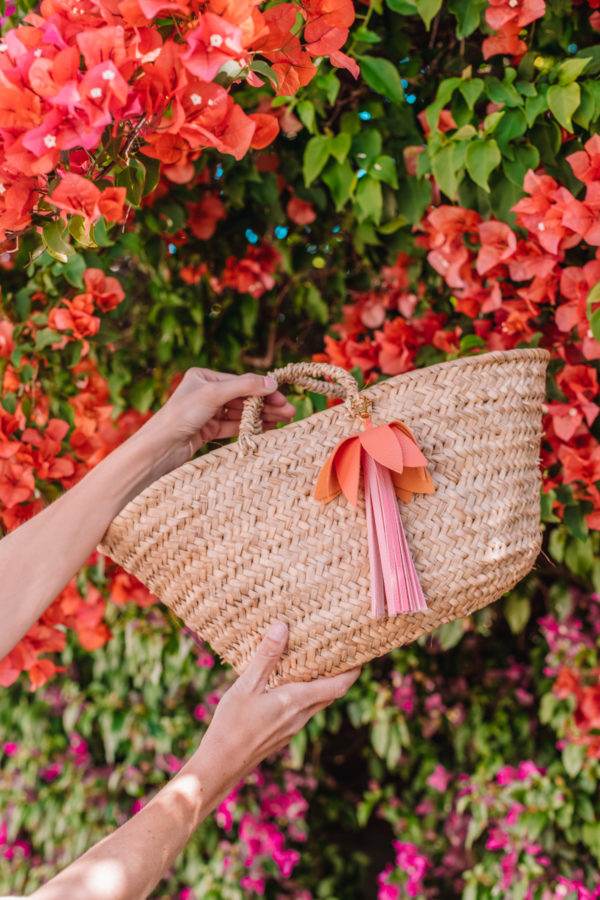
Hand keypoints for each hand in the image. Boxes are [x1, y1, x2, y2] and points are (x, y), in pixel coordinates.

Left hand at [136, 368, 296, 475]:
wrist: (160, 447)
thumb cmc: (181, 415)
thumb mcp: (214, 395)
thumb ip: (245, 386)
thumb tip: (272, 381)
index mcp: (203, 377)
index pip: (241, 381)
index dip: (264, 390)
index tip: (283, 398)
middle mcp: (205, 392)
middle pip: (243, 397)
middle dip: (266, 404)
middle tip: (290, 412)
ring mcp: (207, 412)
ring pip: (240, 412)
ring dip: (262, 416)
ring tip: (284, 420)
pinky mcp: (207, 430)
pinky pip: (234, 426)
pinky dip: (250, 426)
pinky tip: (267, 427)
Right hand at [195, 622, 360, 785]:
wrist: (222, 765)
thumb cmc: (232, 725)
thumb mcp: (247, 685)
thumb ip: (266, 657)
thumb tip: (283, 627)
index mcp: (297, 701)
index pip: (338, 686)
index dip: (354, 671)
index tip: (362, 654)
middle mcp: (301, 716)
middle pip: (331, 694)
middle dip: (341, 675)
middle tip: (342, 652)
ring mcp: (292, 728)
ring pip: (316, 703)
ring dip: (322, 685)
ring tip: (317, 663)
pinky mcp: (282, 734)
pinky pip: (303, 711)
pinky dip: (306, 695)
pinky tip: (289, 685)